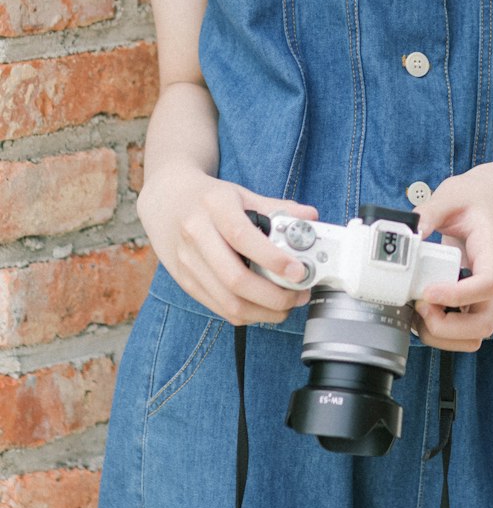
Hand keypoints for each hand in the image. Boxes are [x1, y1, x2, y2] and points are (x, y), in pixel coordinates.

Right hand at [138, 165, 318, 325]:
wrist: (166, 200)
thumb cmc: (208, 198)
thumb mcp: (241, 193)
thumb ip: (276, 207)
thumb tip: (310, 217)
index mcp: (214, 207)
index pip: (242, 237)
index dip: (272, 259)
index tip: (299, 271)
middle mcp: (196, 235)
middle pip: (235, 279)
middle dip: (273, 296)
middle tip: (299, 294)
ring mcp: (187, 262)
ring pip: (227, 301)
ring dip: (263, 311)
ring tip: (287, 305)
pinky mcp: (185, 281)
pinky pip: (218, 307)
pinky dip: (246, 313)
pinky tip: (264, 307)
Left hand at [412, 166, 492, 352]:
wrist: (492, 204)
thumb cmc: (475, 202)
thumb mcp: (452, 196)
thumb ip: (430, 212)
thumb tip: (408, 233)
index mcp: (492, 253)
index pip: (488, 284)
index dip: (457, 296)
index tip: (428, 292)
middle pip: (483, 324)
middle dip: (446, 326)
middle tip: (420, 305)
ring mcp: (485, 297)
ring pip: (474, 336)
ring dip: (442, 335)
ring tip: (418, 311)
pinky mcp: (473, 303)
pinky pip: (463, 334)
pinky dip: (440, 333)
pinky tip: (422, 312)